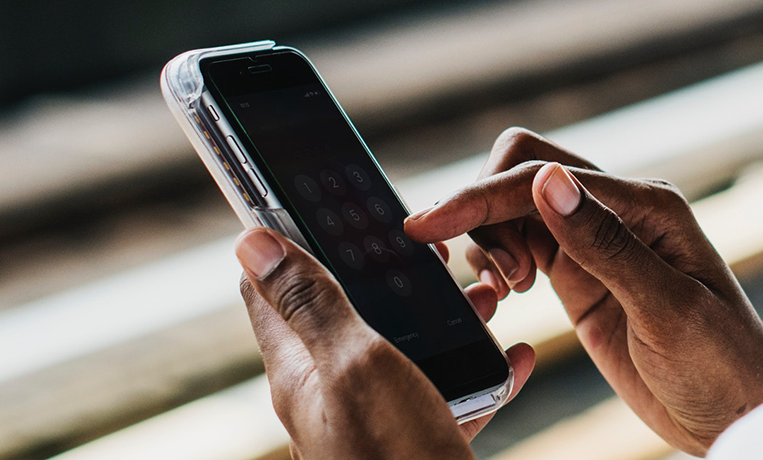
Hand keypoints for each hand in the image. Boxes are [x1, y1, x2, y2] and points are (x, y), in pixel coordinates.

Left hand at [234, 228, 535, 458]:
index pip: (270, 287)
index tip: (321, 199)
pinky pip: (451, 393)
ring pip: (408, 347)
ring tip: (487, 294)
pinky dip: (483, 370)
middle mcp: (332, 391)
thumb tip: (249, 238)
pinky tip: (513, 356)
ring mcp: (376, 417)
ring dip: (447, 316)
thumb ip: (310, 302)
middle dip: (391, 272)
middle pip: (351, 310)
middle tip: (434, 247)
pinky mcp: (419, 440)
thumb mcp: (352, 363)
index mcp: (300, 366)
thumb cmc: (391, 456)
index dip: (288, 237)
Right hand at [404, 128, 762, 454]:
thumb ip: (605, 246)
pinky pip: (522, 245)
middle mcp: (620, 211)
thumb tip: (548, 183)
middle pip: (523, 170)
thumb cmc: (720, 363)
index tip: (427, 226)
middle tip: (502, 280)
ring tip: (511, 292)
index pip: (545, 176)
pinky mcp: (580, 277)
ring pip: (516, 207)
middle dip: (485, 209)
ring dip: (491, 239)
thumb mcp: (666, 309)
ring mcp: (597, 243)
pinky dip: (498, 260)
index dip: (481, 195)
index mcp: (647, 205)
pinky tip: (509, 295)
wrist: (734, 413)